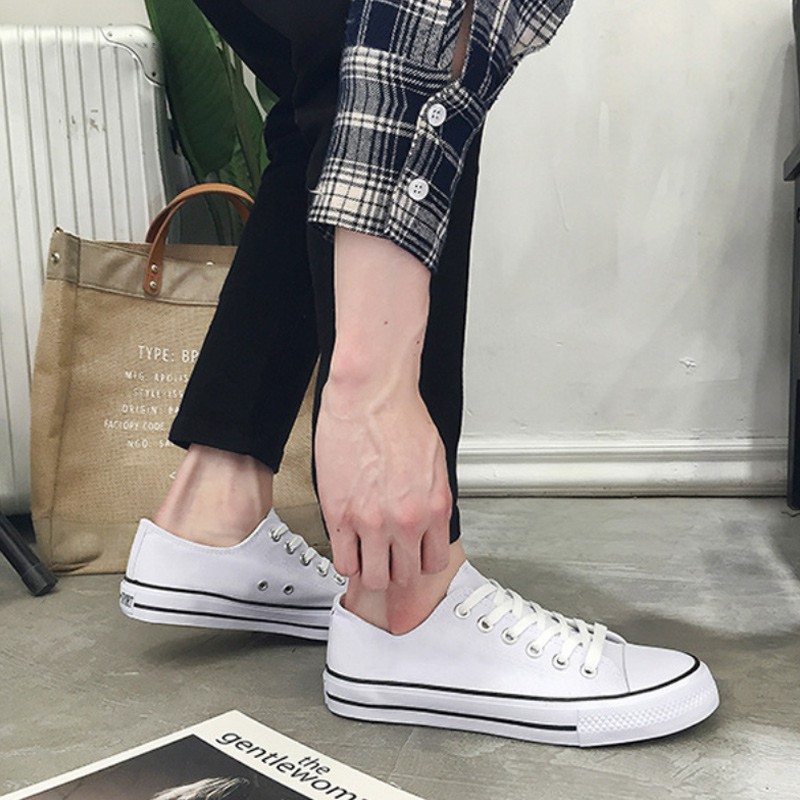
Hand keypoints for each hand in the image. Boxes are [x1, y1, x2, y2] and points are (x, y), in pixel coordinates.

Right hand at [314, 375, 451, 589]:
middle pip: (404, 576)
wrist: (372, 395)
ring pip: (373, 578)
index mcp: (435, 508)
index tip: (409, 557)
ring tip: (366, 554)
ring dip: (370, 569)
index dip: (419, 562)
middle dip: (395, 569)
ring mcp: (372, 521)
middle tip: (386, 558)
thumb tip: (425, 517)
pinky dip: (346, 559)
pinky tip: (347, 545)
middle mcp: (407, 520)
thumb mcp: (435, 463)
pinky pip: (343, 561)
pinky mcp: (340, 514)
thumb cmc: (400, 417)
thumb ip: (431, 499)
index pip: (433, 563)